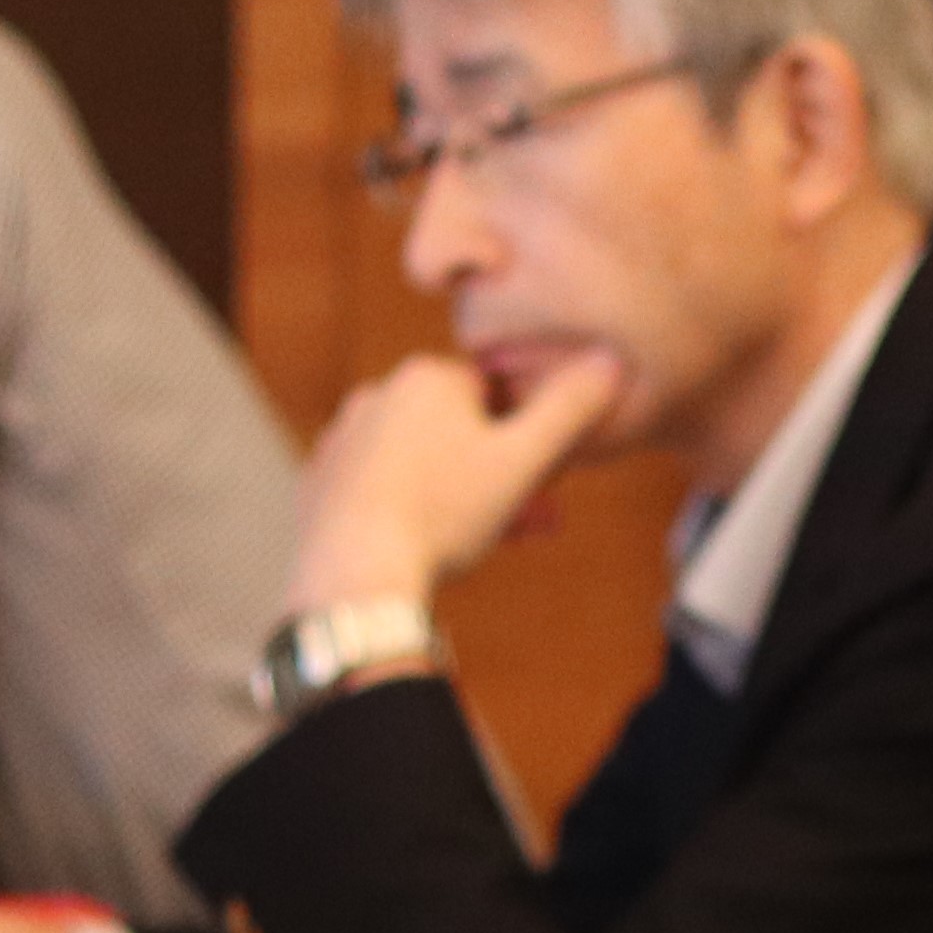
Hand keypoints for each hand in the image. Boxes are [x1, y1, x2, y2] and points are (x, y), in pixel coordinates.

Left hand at [287, 350, 626, 611]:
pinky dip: (406, 510)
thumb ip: (569, 409)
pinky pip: (379, 489)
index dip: (523, 439)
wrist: (355, 573)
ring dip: (456, 494)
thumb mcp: (524, 460)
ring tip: (479, 542)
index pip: (495, 394)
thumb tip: (612, 358)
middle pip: (457, 431)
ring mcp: (342, 439)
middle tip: (524, 524)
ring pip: (420, 462)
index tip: (537, 482)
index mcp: (428, 377)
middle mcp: (377, 395)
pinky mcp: (321, 481)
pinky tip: (423, 545)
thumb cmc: (445, 514)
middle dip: (495, 475)